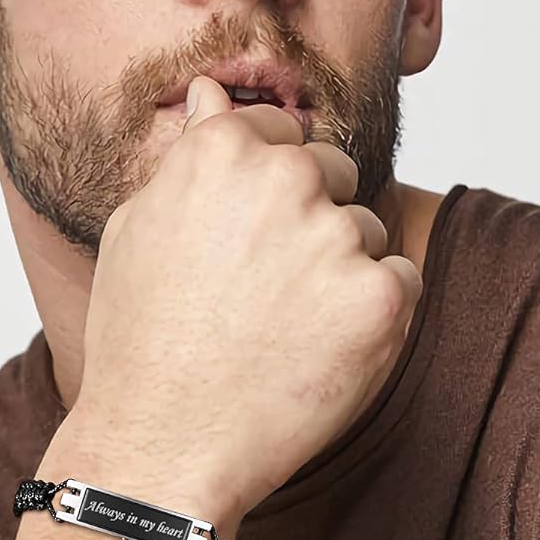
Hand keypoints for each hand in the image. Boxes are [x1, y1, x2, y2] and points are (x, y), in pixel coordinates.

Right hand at [69, 74, 423, 524]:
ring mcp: (337, 237)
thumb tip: (212, 93)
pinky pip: (399, 284)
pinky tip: (314, 353)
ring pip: (366, 234)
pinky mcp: (381, 298)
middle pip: (334, 176)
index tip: (245, 243)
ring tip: (279, 333)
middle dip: (308, 225)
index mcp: (225, 149)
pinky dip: (369, 318)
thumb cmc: (141, 343)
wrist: (164, 445)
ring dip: (338, 274)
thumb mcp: (139, 229)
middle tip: (259, 296)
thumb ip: (191, 154)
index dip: (266, 193)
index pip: (283, 133)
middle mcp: (286, 178)